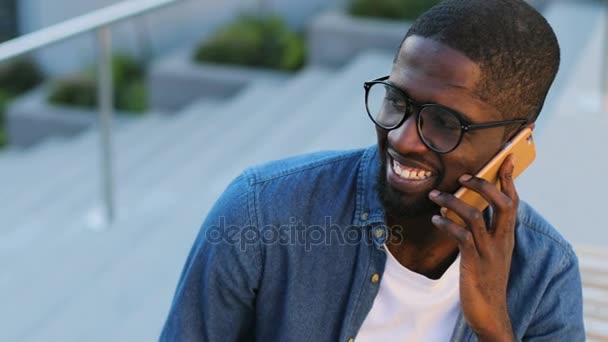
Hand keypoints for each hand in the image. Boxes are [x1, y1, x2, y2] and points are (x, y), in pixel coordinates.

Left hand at [428, 155, 517, 341]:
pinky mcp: (473, 262)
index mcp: (507, 235)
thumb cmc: (486, 277)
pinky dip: (446, 224)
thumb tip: (471, 206)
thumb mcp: (491, 251)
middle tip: (463, 176)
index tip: (505, 157)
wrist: (489, 312)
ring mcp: (489, 251)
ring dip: (453, 202)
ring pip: (475, 217)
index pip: (513, 201)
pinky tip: (435, 219)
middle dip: (484, 185)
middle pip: (503, 204)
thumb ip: (486, 230)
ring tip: (435, 195)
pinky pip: (461, 236)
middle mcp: (502, 240)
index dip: (508, 178)